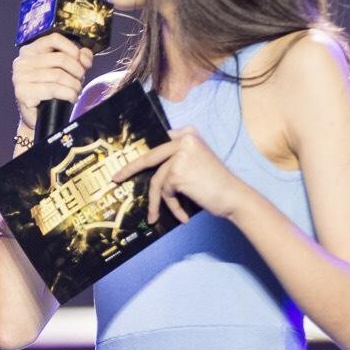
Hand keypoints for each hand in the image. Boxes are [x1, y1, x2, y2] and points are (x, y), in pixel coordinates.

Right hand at [11, 33, 93, 131]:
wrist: (38, 118)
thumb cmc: (51, 91)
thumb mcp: (66, 70)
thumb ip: (77, 58)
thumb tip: (85, 56)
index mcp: (30, 50)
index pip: (54, 38)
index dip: (73, 49)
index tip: (82, 62)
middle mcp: (22, 62)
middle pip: (60, 58)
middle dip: (77, 71)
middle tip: (80, 80)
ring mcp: (20, 77)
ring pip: (58, 75)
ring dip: (74, 85)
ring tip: (76, 91)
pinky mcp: (23, 93)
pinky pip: (53, 89)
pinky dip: (68, 94)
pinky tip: (71, 98)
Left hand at [111, 125, 251, 222]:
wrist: (234, 197)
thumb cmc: (216, 184)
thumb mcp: (196, 162)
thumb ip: (176, 159)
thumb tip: (150, 166)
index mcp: (188, 133)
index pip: (159, 144)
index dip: (142, 154)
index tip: (127, 162)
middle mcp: (184, 140)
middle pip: (150, 157)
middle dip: (130, 169)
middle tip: (115, 178)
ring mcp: (179, 155)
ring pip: (157, 181)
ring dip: (157, 201)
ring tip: (156, 216)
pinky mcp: (177, 173)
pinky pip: (165, 193)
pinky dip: (172, 206)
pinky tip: (183, 216)